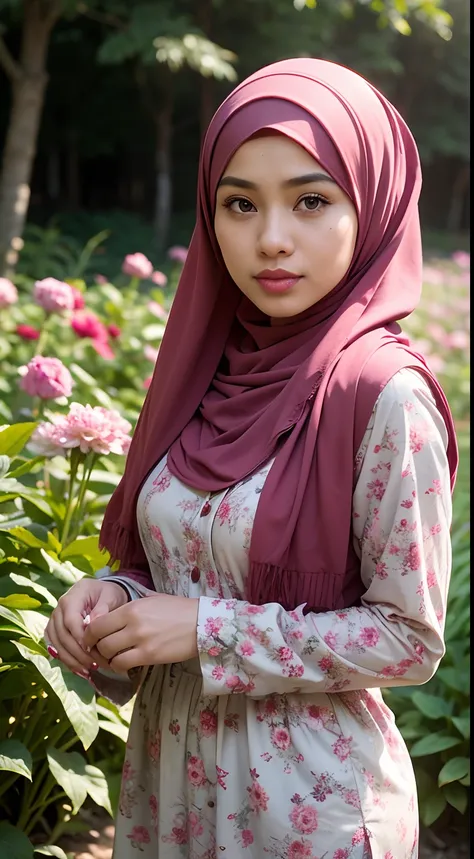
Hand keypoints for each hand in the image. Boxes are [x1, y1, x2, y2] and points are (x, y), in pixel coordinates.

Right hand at [45, 578, 128, 676]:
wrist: (101, 592)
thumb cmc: (107, 593)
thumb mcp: (110, 595)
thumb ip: (103, 607)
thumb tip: (93, 623)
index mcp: (71, 598)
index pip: (70, 620)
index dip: (79, 637)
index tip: (91, 650)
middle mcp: (58, 610)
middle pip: (62, 635)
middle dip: (77, 653)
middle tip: (94, 665)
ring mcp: (54, 621)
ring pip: (57, 644)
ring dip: (71, 660)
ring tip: (87, 671)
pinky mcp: (54, 631)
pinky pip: (55, 647)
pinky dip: (66, 660)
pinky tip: (79, 670)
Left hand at [83, 594, 198, 674]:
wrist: (202, 623)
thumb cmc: (179, 609)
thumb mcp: (153, 599)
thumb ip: (133, 604)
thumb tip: (114, 611)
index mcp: (131, 608)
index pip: (97, 624)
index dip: (89, 634)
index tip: (91, 639)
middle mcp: (133, 623)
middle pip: (100, 641)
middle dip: (96, 648)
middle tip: (100, 651)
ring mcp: (141, 641)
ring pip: (109, 655)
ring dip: (107, 659)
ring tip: (113, 658)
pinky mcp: (150, 655)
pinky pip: (123, 664)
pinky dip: (119, 666)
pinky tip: (124, 664)